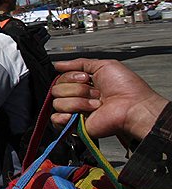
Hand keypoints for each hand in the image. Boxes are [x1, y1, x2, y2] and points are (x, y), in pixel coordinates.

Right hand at [51, 59, 168, 140]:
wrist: (132, 107)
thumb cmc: (126, 88)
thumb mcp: (104, 65)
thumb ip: (79, 63)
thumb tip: (58, 64)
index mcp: (83, 85)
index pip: (61, 79)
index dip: (71, 77)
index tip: (87, 78)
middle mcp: (78, 98)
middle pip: (56, 90)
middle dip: (77, 89)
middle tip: (95, 93)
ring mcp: (75, 112)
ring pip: (57, 103)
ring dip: (79, 102)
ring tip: (96, 105)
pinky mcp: (74, 125)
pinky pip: (56, 119)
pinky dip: (66, 116)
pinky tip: (81, 114)